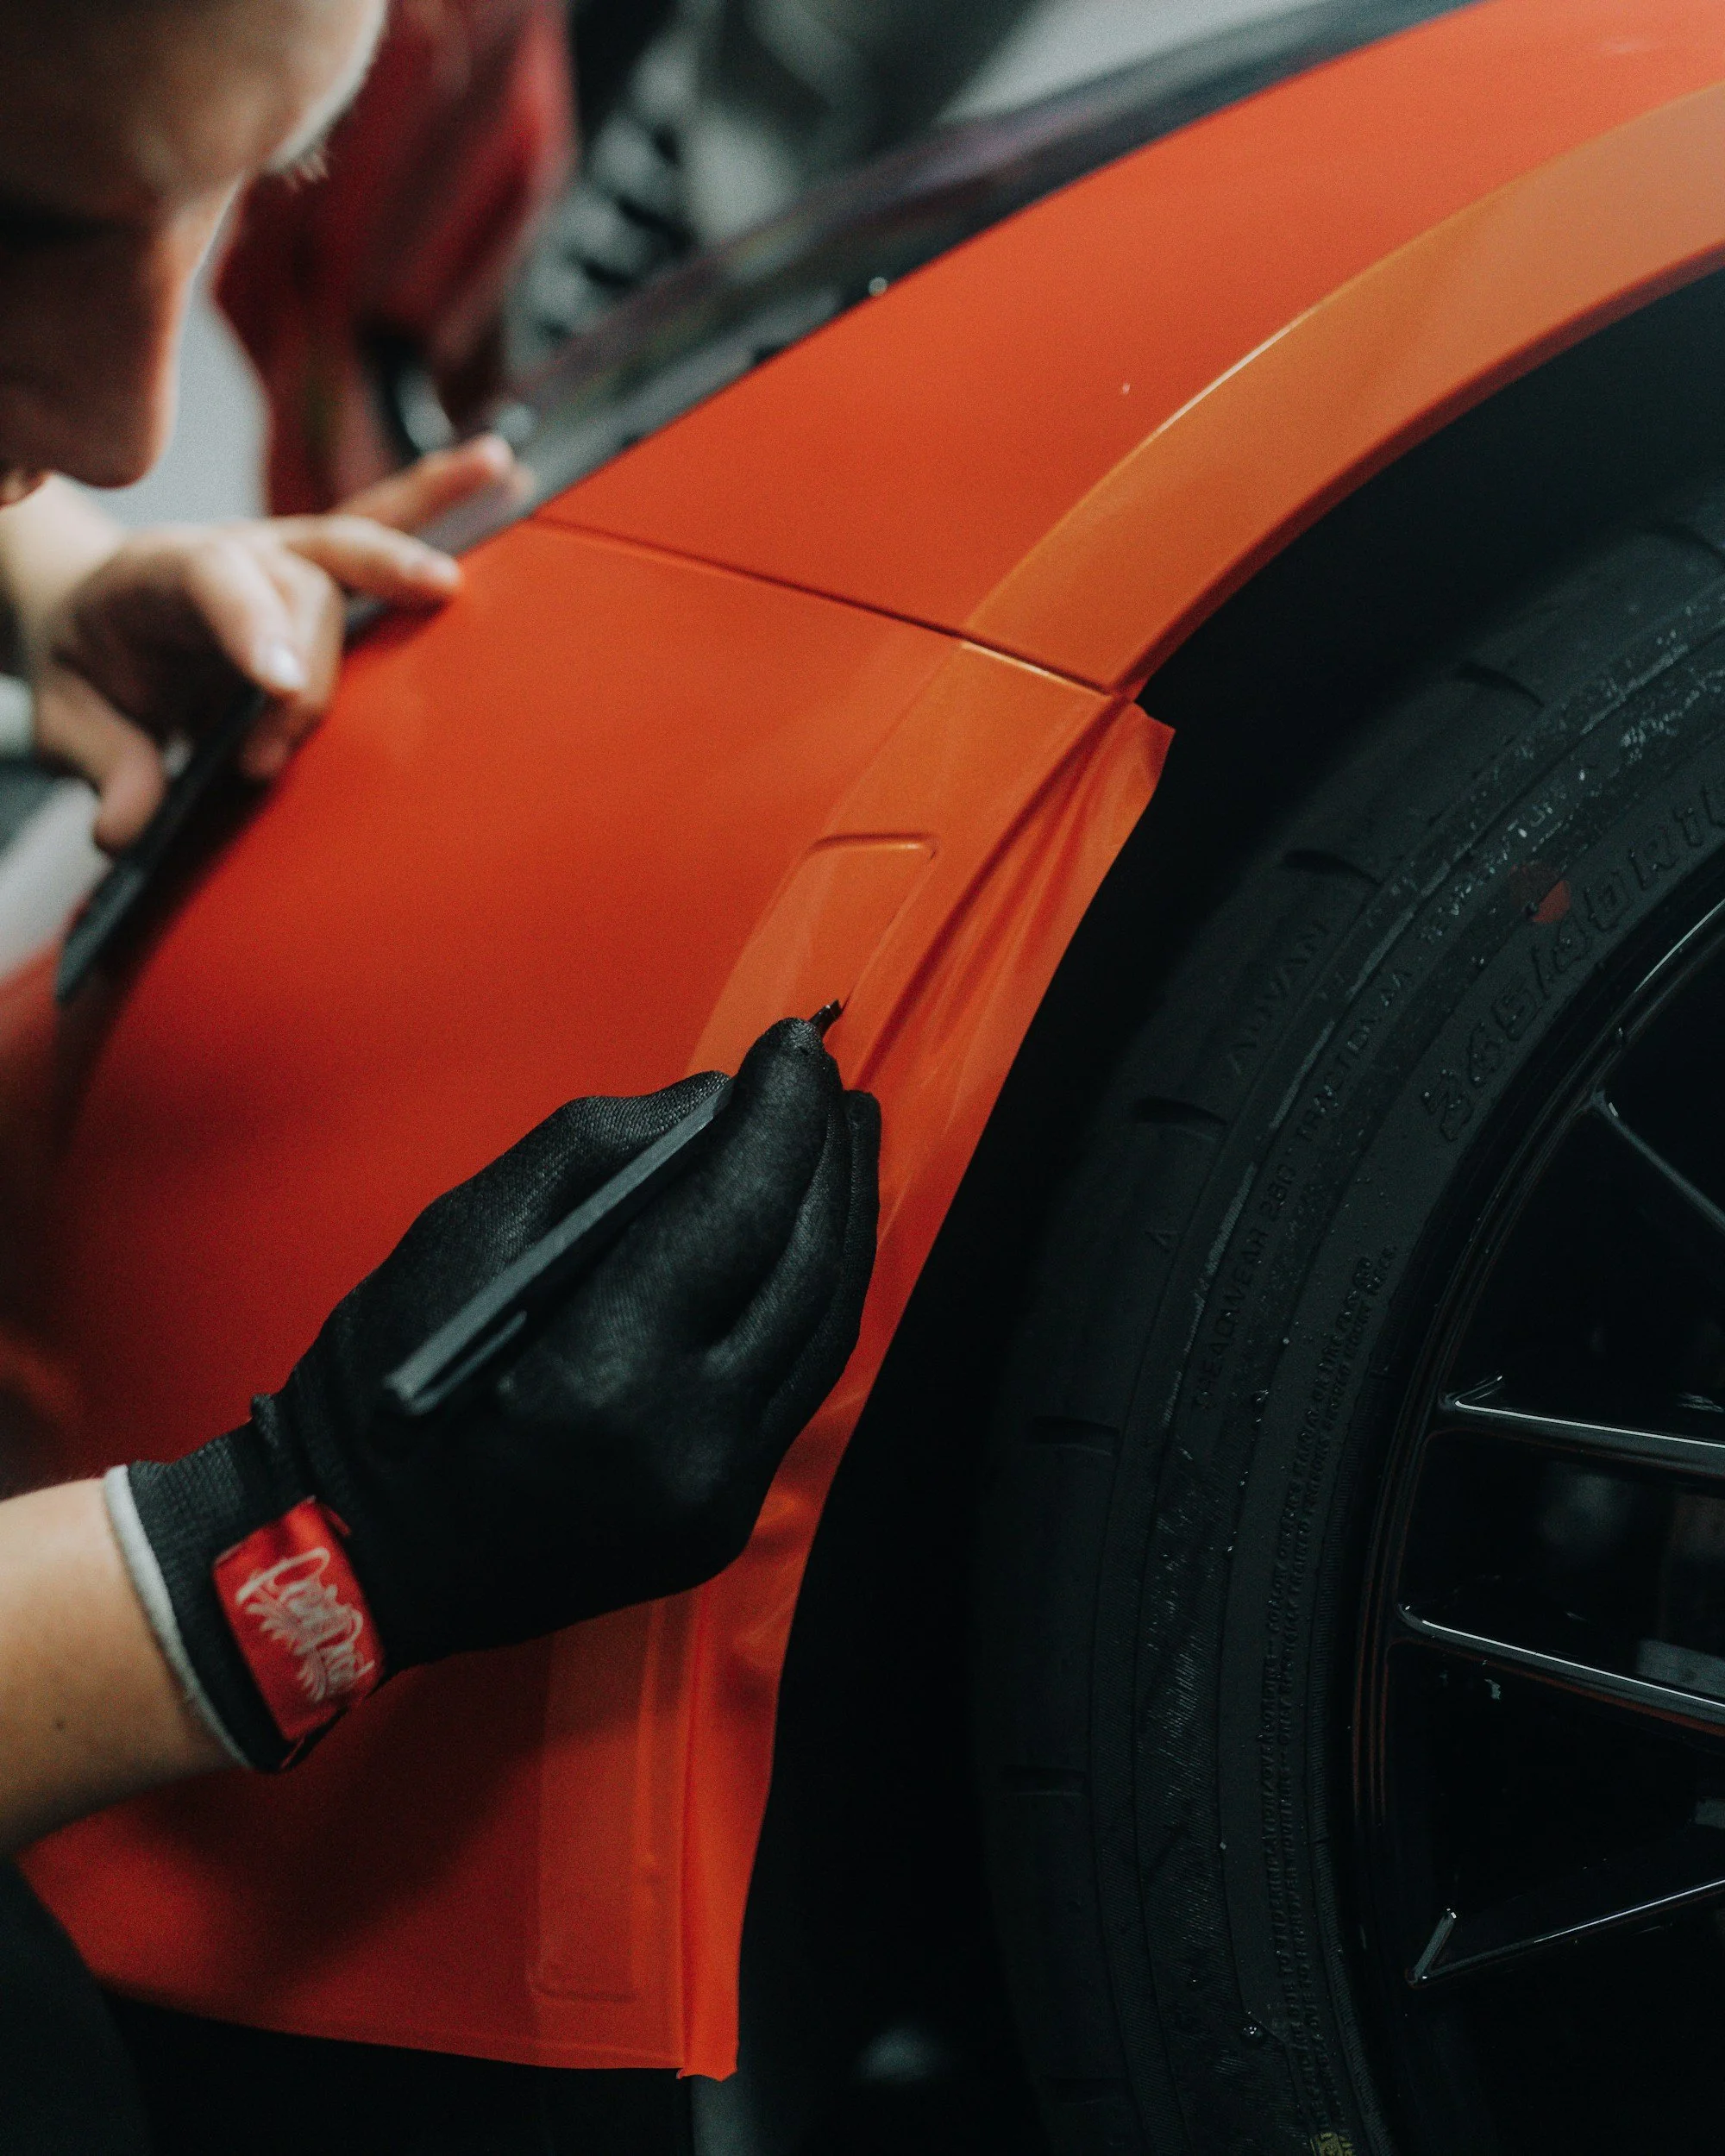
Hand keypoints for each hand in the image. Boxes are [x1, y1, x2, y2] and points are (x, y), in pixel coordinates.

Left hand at [27, 437, 515, 849]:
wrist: (97, 620)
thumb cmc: (95, 667)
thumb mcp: (70, 719)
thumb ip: (104, 766)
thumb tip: (128, 829)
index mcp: (159, 574)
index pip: (213, 582)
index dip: (252, 628)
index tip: (278, 689)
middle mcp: (231, 548)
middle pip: (296, 580)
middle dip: (312, 660)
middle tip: (289, 730)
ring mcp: (282, 551)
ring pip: (349, 541)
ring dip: (398, 563)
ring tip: (443, 584)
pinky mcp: (321, 566)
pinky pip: (384, 518)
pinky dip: (438, 494)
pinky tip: (494, 467)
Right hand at [114, 1020, 880, 1768]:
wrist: (357, 1565)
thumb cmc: (381, 1389)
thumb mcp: (457, 1237)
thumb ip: (594, 1154)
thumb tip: (716, 1103)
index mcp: (602, 1373)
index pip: (737, 1212)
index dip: (779, 1114)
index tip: (796, 1041)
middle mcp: (684, 1446)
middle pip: (803, 1269)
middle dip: (827, 1156)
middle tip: (826, 1076)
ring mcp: (716, 1496)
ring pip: (823, 1330)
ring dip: (843, 1219)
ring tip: (841, 1134)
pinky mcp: (724, 1520)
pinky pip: (800, 1383)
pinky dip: (817, 1294)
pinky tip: (814, 1232)